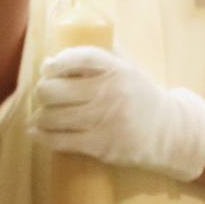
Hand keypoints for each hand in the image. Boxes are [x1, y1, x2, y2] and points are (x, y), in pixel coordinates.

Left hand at [31, 46, 204, 181]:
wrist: (167, 132)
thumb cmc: (140, 97)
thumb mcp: (127, 71)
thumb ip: (97, 60)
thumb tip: (50, 62)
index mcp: (118, 70)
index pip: (81, 58)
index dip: (59, 61)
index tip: (48, 68)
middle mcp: (111, 92)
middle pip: (57, 89)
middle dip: (43, 92)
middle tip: (44, 94)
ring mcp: (105, 120)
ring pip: (53, 117)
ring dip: (40, 117)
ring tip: (39, 117)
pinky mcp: (100, 145)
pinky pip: (60, 141)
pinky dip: (42, 136)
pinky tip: (37, 133)